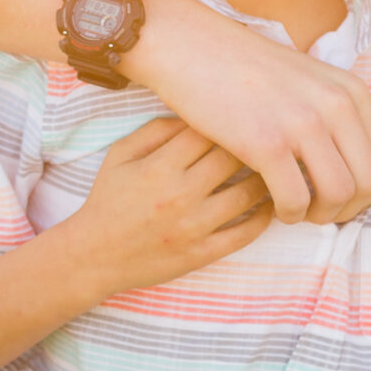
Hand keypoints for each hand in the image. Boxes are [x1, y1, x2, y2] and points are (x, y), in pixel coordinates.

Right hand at [68, 117, 272, 297]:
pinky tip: (269, 204)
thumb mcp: (120, 155)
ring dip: (266, 179)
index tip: (240, 116)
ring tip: (276, 168)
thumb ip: (156, 130)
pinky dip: (263, 217)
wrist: (95, 256)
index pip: (208, 132)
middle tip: (269, 136)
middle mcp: (180, 194)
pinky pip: (245, 233)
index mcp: (159, 166)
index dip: (228, 120)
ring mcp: (193, 226)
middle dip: (253, 144)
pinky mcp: (202, 253)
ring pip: (247, 194)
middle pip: (234, 158)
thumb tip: (196, 113)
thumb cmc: (108, 199)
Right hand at [130, 0, 370, 224]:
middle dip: (346, 209)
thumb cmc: (244, 67)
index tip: (336, 197)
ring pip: (339, 195)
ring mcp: (303, 123)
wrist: (191, 46)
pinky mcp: (267, 143)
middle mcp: (336, 105)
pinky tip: (275, 207)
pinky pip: (296, 200)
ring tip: (297, 210)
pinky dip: (289, 214)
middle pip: (368, 182)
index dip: (363, 190)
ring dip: (319, 215)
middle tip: (317, 211)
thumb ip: (336, 112)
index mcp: (351, 90)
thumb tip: (351, 162)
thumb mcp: (309, 78)